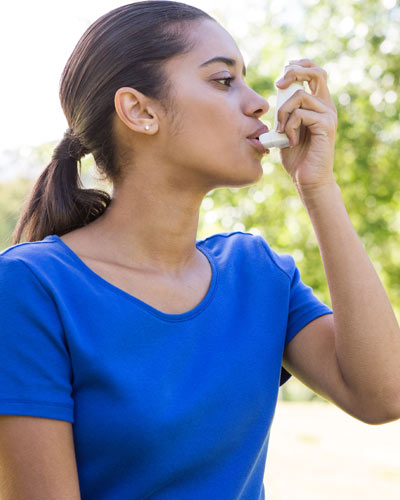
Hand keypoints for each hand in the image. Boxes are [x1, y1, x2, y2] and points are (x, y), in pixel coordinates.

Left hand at [275, 59, 337, 192]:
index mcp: (318, 104)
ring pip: (300, 96)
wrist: (307, 179)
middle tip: (278, 85)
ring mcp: (328, 115)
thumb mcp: (285, 129)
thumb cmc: (295, 156)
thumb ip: (284, 112)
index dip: (300, 65)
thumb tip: (277, 92)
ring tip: (281, 131)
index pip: (314, 73)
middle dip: (294, 72)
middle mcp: (326, 106)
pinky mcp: (326, 125)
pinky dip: (290, 126)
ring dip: (283, 112)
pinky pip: (301, 114)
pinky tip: (291, 141)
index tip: (283, 73)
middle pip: (316, 72)